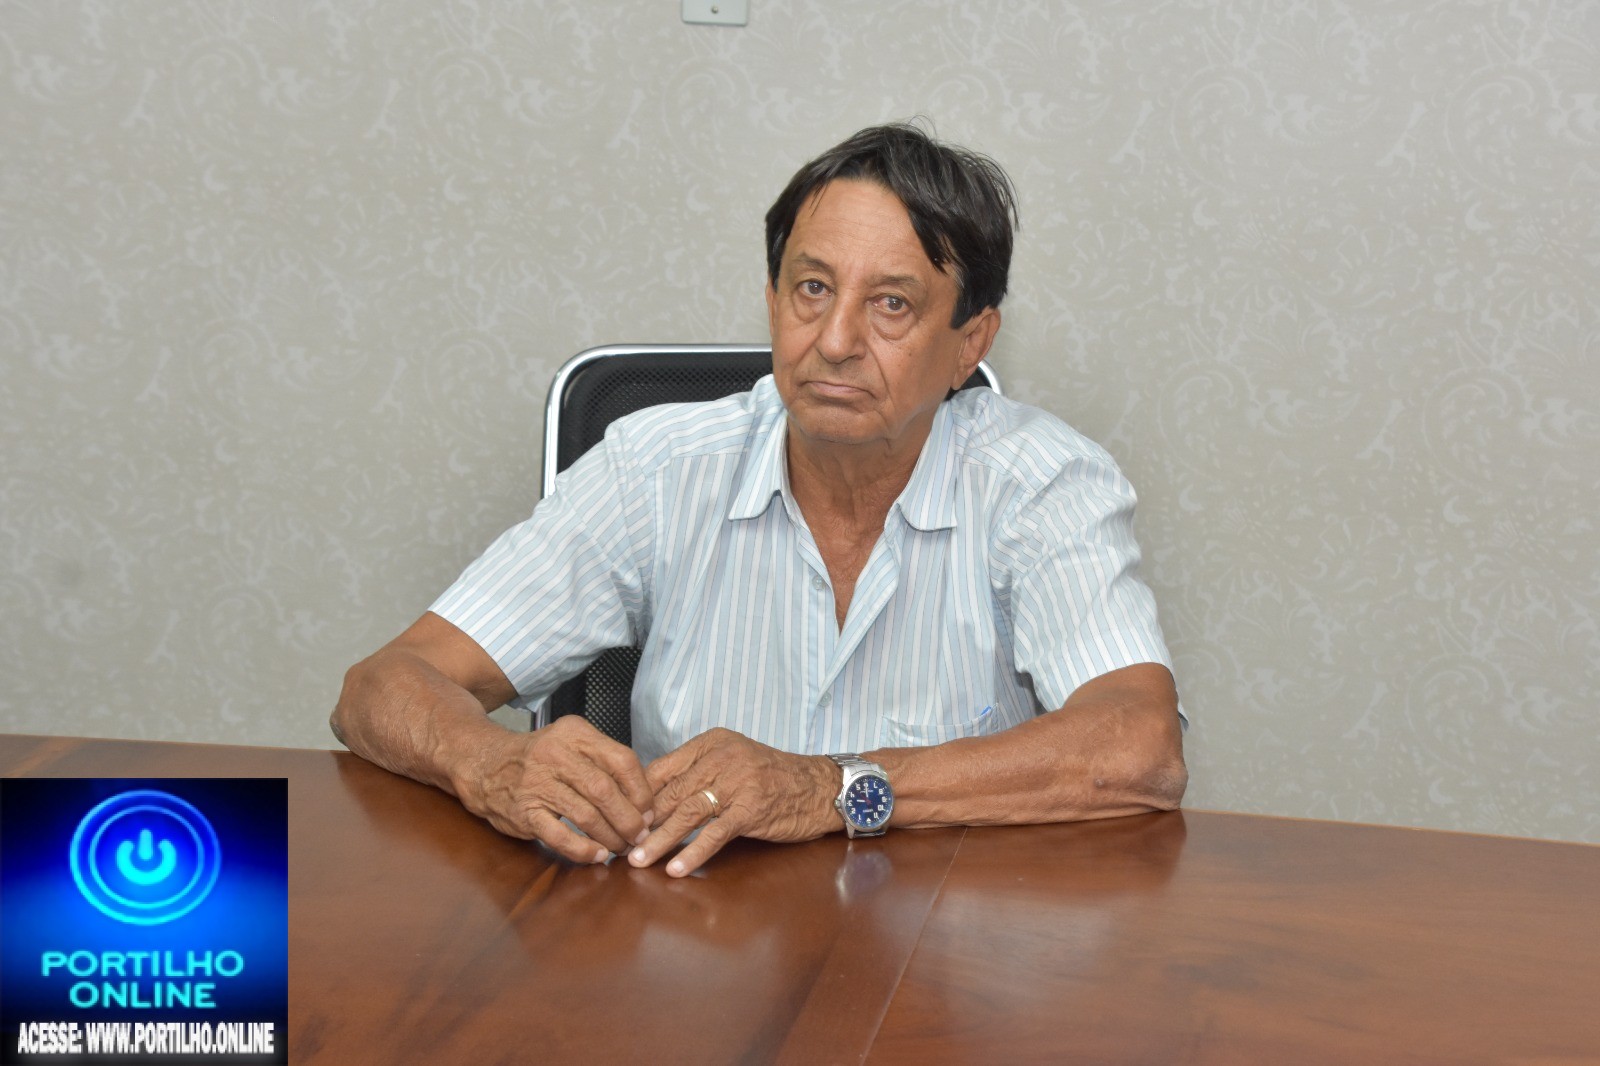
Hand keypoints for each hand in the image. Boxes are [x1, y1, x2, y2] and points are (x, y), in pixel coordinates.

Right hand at [454, 715, 654, 863]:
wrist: (484, 764)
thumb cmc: (539, 758)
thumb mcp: (571, 744)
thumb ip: (604, 763)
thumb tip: (645, 799)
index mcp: (574, 733)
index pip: (622, 760)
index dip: (641, 790)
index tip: (649, 810)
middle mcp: (556, 754)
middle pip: (605, 790)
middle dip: (630, 819)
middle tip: (640, 836)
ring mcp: (537, 784)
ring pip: (586, 815)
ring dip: (610, 837)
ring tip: (622, 847)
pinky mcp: (524, 812)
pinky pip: (560, 836)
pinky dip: (583, 849)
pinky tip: (597, 855)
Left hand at [629, 727, 839, 876]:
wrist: (820, 786)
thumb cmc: (773, 777)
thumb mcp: (732, 761)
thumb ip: (697, 773)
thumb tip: (652, 799)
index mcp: (711, 743)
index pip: (661, 769)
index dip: (637, 798)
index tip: (618, 820)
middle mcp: (721, 757)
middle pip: (669, 794)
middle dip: (641, 823)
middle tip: (618, 845)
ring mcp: (737, 782)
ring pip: (686, 814)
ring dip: (659, 841)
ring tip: (638, 860)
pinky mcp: (751, 809)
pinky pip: (715, 833)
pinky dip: (693, 852)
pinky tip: (676, 868)